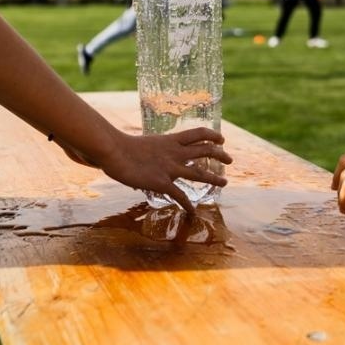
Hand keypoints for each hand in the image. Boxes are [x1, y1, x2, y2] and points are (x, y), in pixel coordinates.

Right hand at [101, 127, 231, 212]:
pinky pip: (180, 195)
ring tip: (225, 183)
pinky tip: (192, 211)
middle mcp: (174, 153)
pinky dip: (188, 204)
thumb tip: (153, 153)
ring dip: (214, 178)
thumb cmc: (122, 146)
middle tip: (230, 159)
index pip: (198, 133)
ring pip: (200, 173)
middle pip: (205, 151)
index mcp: (170, 140)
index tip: (221, 140)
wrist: (114, 151)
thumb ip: (155, 150)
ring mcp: (170, 168)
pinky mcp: (162, 183)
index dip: (212, 136)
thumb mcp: (145, 144)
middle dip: (220, 155)